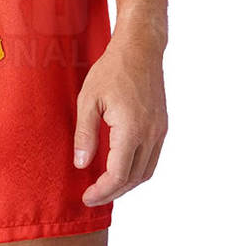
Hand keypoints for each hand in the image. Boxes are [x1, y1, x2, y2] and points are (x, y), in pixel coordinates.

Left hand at [73, 29, 167, 205]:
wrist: (140, 48)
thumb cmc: (111, 70)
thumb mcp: (89, 99)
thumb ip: (85, 134)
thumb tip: (82, 165)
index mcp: (131, 129)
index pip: (118, 175)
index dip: (102, 191)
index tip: (86, 196)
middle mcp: (150, 134)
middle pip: (133, 179)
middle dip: (112, 192)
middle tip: (92, 196)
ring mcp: (160, 131)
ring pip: (146, 172)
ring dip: (126, 184)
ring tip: (105, 186)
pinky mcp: (162, 126)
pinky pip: (152, 158)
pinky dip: (137, 170)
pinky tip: (121, 167)